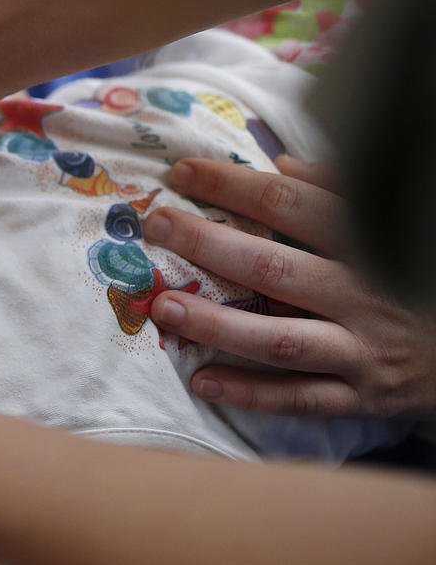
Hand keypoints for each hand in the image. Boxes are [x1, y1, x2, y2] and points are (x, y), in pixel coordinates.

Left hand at [145, 156, 435, 417]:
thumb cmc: (425, 273)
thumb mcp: (401, 222)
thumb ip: (344, 192)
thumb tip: (284, 166)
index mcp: (372, 243)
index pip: (290, 204)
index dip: (232, 185)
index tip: (181, 174)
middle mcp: (366, 296)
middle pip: (274, 268)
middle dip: (208, 245)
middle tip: (155, 227)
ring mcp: (363, 351)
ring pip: (279, 340)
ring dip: (217, 325)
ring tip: (164, 308)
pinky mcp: (363, 397)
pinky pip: (299, 398)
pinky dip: (250, 393)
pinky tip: (201, 381)